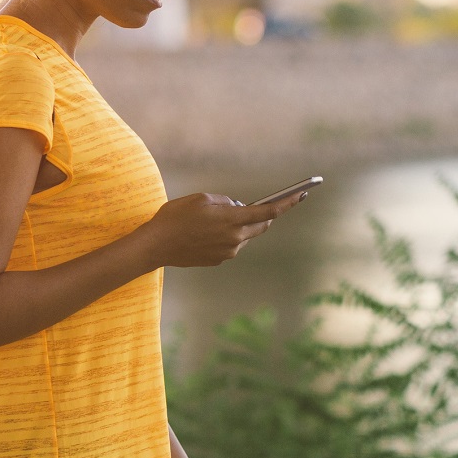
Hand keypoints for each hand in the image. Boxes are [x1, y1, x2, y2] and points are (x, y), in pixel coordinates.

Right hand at [143, 190, 306, 268]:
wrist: (156, 245)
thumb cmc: (176, 216)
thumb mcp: (201, 198)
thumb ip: (225, 201)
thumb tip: (236, 208)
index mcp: (232, 219)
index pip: (268, 212)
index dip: (287, 204)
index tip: (300, 196)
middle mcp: (235, 239)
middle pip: (260, 226)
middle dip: (261, 215)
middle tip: (254, 206)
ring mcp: (228, 252)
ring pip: (244, 237)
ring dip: (238, 226)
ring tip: (213, 220)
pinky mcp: (218, 261)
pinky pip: (231, 245)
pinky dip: (226, 237)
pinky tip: (205, 232)